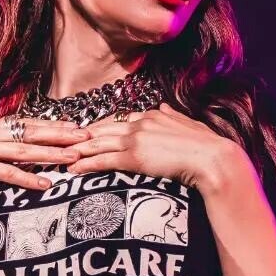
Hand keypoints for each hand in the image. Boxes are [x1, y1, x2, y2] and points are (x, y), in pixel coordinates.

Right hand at [0, 116, 88, 196]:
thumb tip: (8, 151)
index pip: (27, 122)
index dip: (52, 124)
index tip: (75, 126)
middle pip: (32, 131)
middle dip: (61, 133)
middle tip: (87, 136)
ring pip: (25, 150)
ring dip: (52, 153)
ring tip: (75, 157)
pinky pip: (7, 172)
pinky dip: (27, 178)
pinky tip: (45, 184)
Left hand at [63, 101, 239, 190]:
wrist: (214, 159)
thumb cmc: (207, 147)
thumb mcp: (189, 125)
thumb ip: (173, 116)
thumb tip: (162, 107)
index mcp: (152, 115)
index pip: (119, 120)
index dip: (101, 127)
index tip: (87, 132)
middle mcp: (141, 123)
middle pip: (103, 129)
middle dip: (82, 136)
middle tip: (63, 142)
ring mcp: (136, 139)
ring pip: (99, 143)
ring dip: (78, 149)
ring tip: (62, 156)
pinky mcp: (135, 157)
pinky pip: (104, 160)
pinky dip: (87, 163)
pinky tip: (74, 169)